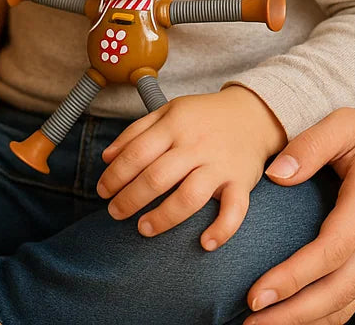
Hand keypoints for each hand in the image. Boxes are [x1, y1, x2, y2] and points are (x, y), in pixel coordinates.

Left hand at [97, 85, 285, 245]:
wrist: (252, 114)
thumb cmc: (202, 116)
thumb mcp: (167, 111)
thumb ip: (135, 132)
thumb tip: (106, 157)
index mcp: (174, 125)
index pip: (137, 152)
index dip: (115, 174)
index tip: (102, 191)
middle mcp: (195, 145)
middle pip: (157, 177)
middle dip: (130, 199)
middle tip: (114, 213)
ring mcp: (219, 165)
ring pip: (189, 196)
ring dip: (163, 217)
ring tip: (143, 229)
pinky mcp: (241, 182)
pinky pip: (235, 210)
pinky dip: (222, 230)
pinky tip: (205, 243)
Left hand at [244, 97, 354, 323]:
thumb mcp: (343, 122)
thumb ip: (309, 145)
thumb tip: (275, 175)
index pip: (332, 250)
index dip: (295, 276)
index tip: (257, 293)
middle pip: (340, 289)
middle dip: (295, 313)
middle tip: (251, 324)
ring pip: (349, 301)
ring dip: (308, 321)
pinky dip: (326, 315)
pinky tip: (295, 321)